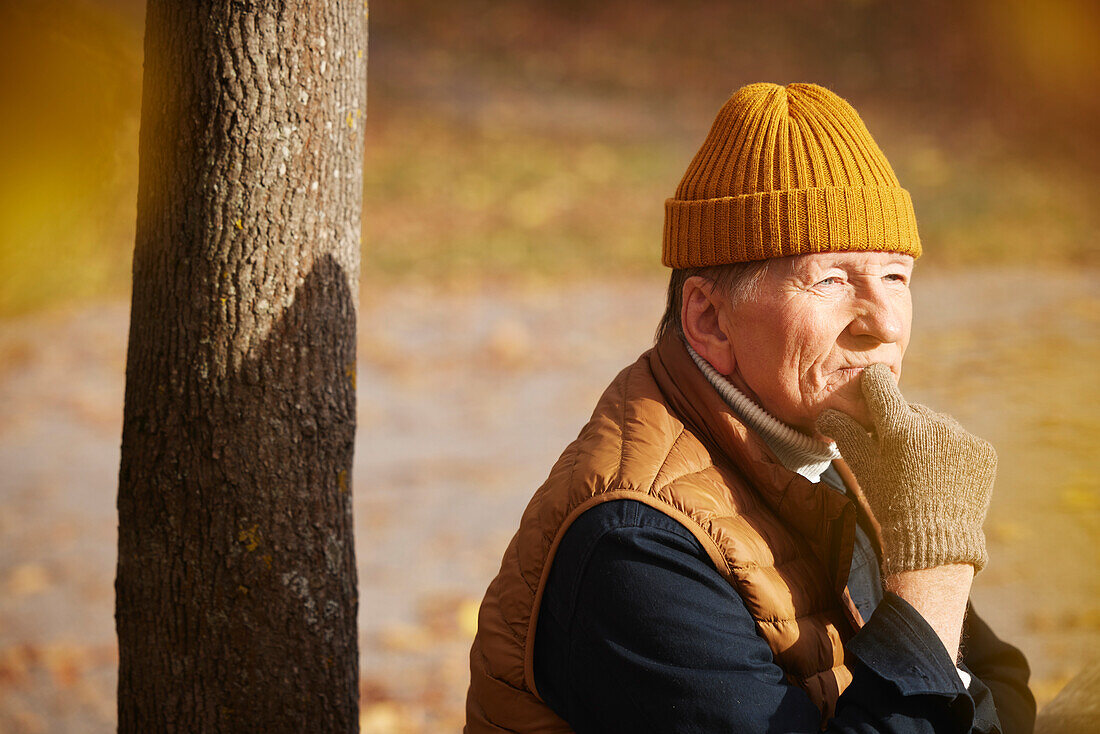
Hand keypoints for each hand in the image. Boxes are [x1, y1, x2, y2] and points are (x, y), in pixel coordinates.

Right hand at [815, 363, 995, 574]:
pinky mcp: (983, 450)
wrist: (937, 541)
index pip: (879, 382)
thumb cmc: (891, 503)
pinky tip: (943, 475)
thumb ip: (844, 433)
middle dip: (899, 424)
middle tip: (896, 456)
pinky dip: (951, 452)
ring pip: (935, 423)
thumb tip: (826, 411)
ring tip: (921, 470)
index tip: (869, 393)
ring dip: (926, 437)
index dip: (870, 385)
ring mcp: (963, 436)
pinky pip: (960, 439)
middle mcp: (934, 424)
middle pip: (908, 408)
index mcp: (899, 427)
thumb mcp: (863, 468)